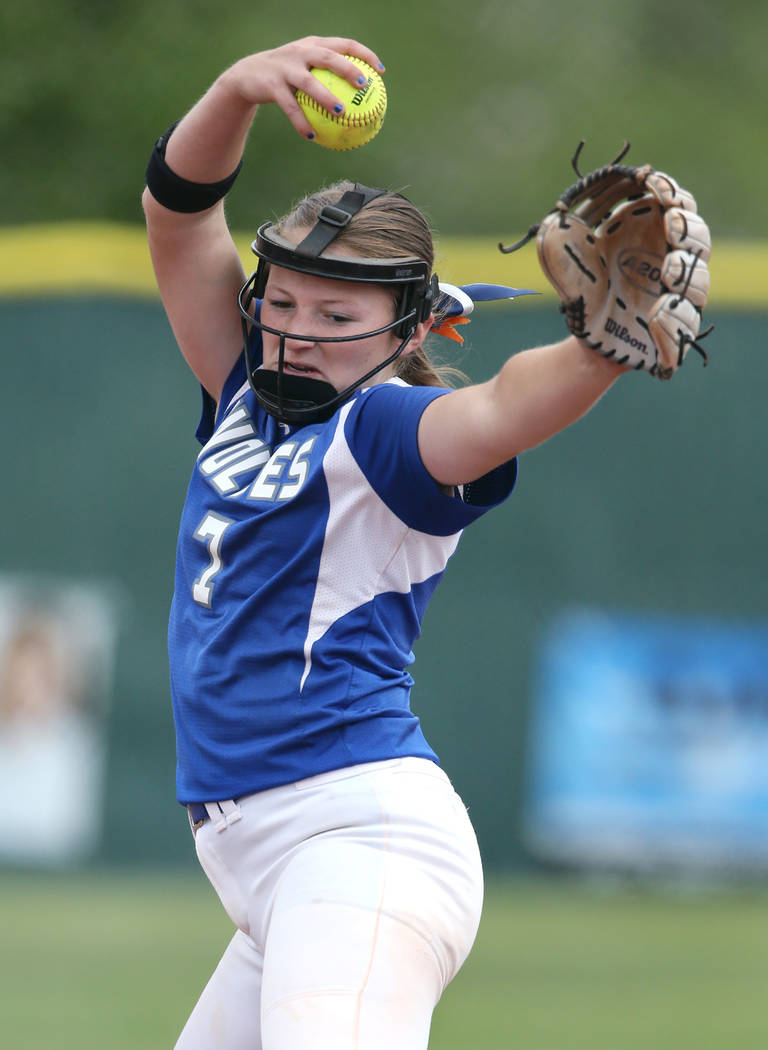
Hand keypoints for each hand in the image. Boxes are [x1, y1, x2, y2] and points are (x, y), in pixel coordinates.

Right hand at [223, 36, 384, 138]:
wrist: (247, 76)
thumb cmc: (285, 76)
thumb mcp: (306, 69)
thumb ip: (329, 76)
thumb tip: (360, 100)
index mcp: (313, 45)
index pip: (343, 44)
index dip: (364, 54)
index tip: (381, 70)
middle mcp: (300, 52)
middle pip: (327, 57)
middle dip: (347, 68)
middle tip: (363, 85)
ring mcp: (285, 67)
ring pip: (308, 83)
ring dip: (326, 97)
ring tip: (341, 113)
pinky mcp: (272, 85)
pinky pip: (290, 107)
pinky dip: (301, 122)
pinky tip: (312, 136)